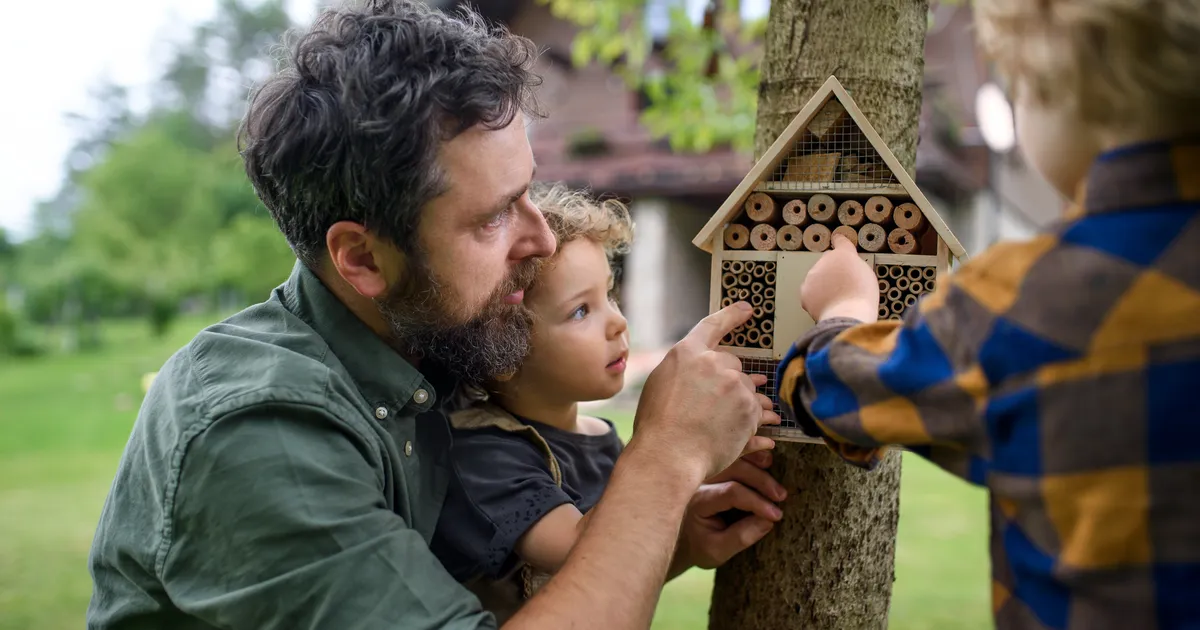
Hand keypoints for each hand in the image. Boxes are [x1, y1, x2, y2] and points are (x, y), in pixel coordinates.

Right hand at [632, 302, 780, 480]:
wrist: (669, 456)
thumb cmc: (658, 426)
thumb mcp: (661, 386)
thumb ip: (683, 371)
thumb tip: (700, 374)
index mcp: (687, 353)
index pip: (713, 325)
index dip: (732, 316)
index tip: (747, 308)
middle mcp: (714, 363)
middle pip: (733, 364)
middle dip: (729, 381)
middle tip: (715, 405)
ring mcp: (734, 385)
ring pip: (746, 388)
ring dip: (740, 402)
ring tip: (723, 423)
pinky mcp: (749, 408)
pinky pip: (756, 410)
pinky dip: (750, 420)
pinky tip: (734, 432)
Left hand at [673, 451, 786, 572]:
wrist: (682, 538)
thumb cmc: (700, 545)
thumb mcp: (718, 551)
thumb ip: (742, 537)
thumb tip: (769, 521)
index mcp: (699, 501)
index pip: (731, 493)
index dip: (757, 502)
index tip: (776, 515)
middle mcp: (698, 481)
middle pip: (733, 470)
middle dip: (761, 480)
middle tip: (781, 495)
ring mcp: (704, 471)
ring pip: (731, 457)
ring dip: (754, 459)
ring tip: (773, 465)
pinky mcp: (711, 467)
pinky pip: (729, 454)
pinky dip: (747, 451)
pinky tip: (763, 452)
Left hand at [800, 234, 878, 321]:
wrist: (847, 314)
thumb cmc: (862, 297)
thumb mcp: (867, 274)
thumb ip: (855, 266)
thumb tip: (849, 269)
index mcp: (844, 254)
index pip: (840, 241)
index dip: (840, 242)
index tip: (837, 240)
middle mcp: (825, 260)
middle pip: (828, 263)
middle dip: (833, 272)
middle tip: (843, 287)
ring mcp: (813, 275)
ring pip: (817, 278)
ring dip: (823, 285)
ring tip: (837, 299)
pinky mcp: (805, 291)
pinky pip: (810, 293)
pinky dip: (816, 298)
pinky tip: (827, 305)